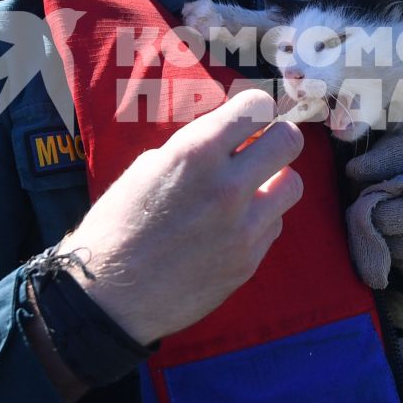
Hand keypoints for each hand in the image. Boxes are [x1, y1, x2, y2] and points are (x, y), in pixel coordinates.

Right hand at [56, 88, 303, 343]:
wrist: (110, 296)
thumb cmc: (117, 227)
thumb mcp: (146, 168)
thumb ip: (193, 149)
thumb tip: (228, 139)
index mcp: (195, 154)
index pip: (258, 106)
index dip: (256, 108)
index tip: (250, 117)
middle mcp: (227, 186)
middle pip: (290, 140)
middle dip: (277, 138)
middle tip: (262, 148)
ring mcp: (243, 227)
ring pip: (292, 185)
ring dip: (274, 182)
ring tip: (249, 191)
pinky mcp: (249, 260)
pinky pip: (273, 225)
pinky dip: (259, 221)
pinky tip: (232, 228)